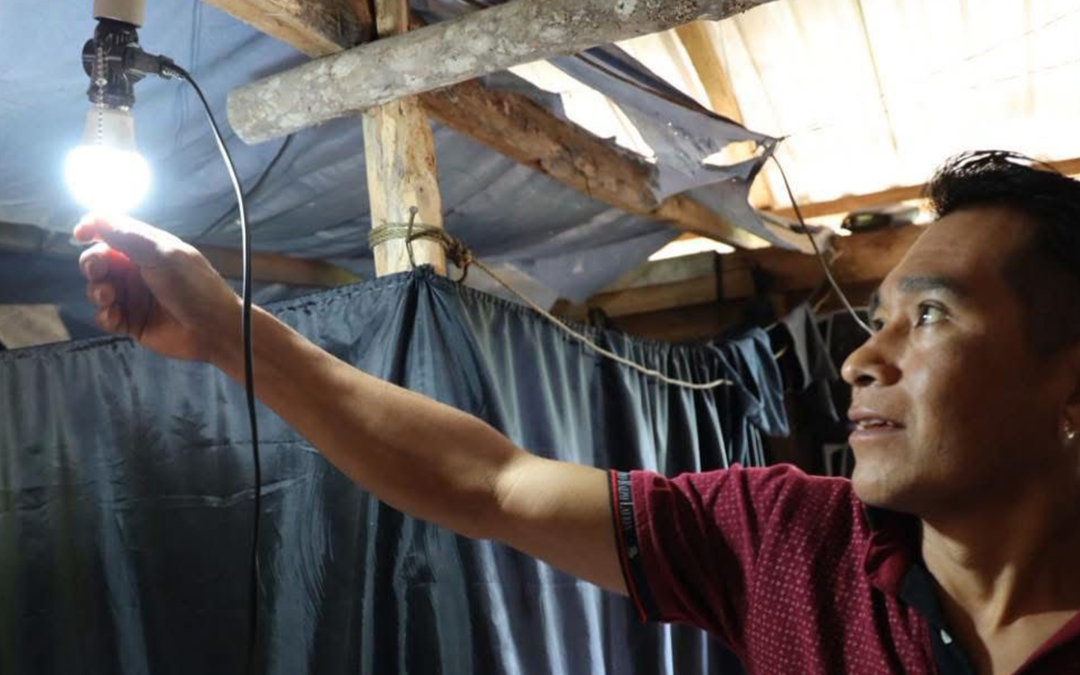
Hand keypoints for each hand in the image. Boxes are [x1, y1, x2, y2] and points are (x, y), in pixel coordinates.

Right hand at [75, 213, 241, 363]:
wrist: (215, 329)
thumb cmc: (195, 287)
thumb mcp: (164, 256)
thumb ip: (129, 238)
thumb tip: (97, 218)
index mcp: (148, 248)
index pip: (113, 232)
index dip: (94, 228)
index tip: (80, 233)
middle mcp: (138, 270)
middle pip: (99, 260)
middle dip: (92, 264)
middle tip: (98, 271)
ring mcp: (134, 296)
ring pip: (98, 288)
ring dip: (97, 291)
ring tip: (109, 297)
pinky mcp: (132, 322)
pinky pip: (105, 316)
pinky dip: (105, 315)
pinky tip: (115, 317)